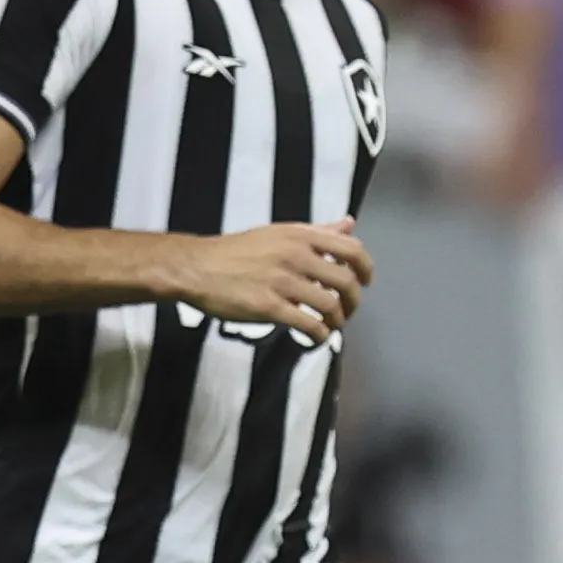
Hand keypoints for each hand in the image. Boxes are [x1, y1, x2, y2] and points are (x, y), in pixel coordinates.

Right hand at [167, 225, 372, 338]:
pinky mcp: (269, 306)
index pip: (352, 249)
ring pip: (330, 306)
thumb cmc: (237, 251)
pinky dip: (319, 336)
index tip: (365, 283)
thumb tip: (350, 223)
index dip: (366, 269)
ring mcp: (282, 281)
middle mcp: (295, 255)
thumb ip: (317, 231)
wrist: (196, 267)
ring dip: (337, 322)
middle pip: (346, 281)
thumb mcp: (279, 233)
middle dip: (353, 302)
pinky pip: (309, 325)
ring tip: (329, 326)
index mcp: (300, 235)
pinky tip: (314, 338)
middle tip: (346, 312)